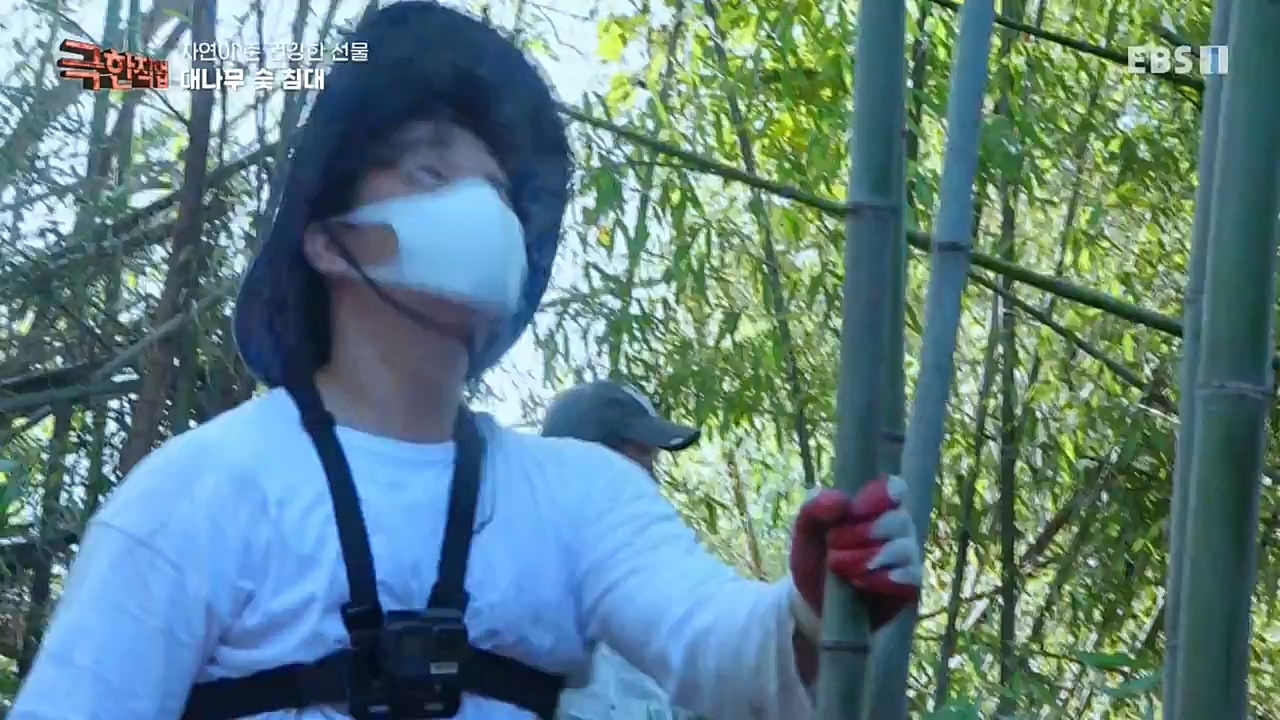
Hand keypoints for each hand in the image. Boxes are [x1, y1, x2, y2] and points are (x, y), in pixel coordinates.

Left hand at [789, 476, 921, 629]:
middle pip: (899, 519)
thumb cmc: (816, 558)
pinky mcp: (910, 586)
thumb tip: (842, 501)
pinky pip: (910, 577)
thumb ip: (815, 509)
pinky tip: (859, 582)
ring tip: (838, 568)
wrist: (815, 602)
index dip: (879, 497)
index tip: (854, 511)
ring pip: (904, 549)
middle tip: (833, 544)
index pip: (895, 489)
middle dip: (863, 533)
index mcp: (875, 506)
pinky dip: (881, 579)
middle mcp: (898, 528)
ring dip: (867, 558)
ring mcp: (907, 557)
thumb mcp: (805, 532)